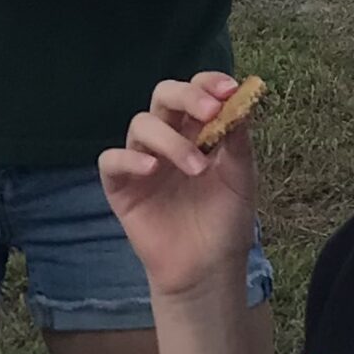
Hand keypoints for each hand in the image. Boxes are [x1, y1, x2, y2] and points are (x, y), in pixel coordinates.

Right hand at [99, 74, 259, 300]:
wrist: (207, 270)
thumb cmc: (226, 222)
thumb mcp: (241, 179)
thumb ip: (238, 141)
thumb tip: (240, 99)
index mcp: (198, 131)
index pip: (197, 92)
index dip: (209, 83)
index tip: (229, 90)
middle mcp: (168, 138)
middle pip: (164, 96)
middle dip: (186, 96)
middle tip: (209, 111)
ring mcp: (142, 160)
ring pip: (141, 124)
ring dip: (170, 139)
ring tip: (197, 168)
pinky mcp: (120, 186)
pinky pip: (112, 160)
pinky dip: (129, 159)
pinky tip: (152, 170)